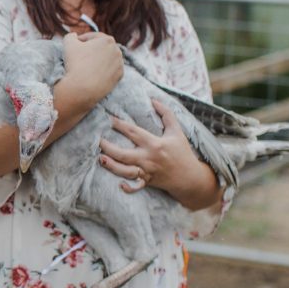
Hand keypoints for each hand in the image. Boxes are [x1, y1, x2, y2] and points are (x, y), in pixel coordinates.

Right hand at [60, 32, 122, 109]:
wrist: (83, 88)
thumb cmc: (76, 63)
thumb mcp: (68, 43)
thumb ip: (71, 35)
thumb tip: (74, 36)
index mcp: (107, 39)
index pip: (93, 37)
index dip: (82, 39)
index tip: (75, 45)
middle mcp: (117, 50)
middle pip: (102, 48)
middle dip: (92, 50)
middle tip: (80, 56)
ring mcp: (120, 64)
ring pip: (107, 59)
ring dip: (98, 60)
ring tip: (86, 66)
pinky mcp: (119, 76)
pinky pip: (110, 70)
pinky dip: (103, 70)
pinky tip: (93, 74)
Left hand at [98, 99, 214, 202]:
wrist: (191, 177)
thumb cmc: (182, 152)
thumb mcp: (177, 131)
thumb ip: (167, 114)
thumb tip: (154, 100)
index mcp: (155, 144)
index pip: (133, 132)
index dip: (120, 124)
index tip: (109, 118)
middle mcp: (148, 158)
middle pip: (124, 154)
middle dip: (108, 147)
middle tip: (97, 140)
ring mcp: (147, 172)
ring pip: (125, 171)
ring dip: (112, 166)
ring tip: (100, 158)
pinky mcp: (147, 182)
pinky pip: (135, 187)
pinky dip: (128, 187)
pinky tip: (119, 184)